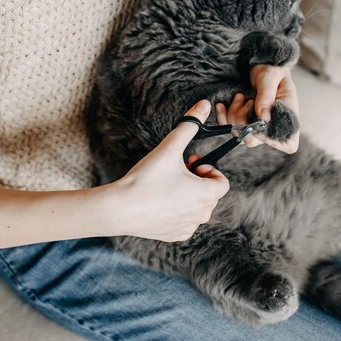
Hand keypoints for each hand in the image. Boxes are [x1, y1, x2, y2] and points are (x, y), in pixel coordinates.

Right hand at [104, 100, 229, 241]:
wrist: (119, 209)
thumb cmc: (145, 179)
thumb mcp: (169, 149)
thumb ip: (189, 125)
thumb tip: (204, 104)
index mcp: (207, 195)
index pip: (221, 181)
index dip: (207, 169)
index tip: (190, 163)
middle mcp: (202, 214)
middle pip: (209, 193)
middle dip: (197, 180)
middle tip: (176, 172)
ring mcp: (189, 227)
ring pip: (197, 208)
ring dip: (188, 196)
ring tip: (166, 186)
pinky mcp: (175, 236)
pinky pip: (185, 222)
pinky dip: (178, 212)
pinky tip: (160, 203)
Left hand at [216, 66, 299, 152]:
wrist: (263, 66)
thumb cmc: (272, 71)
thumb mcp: (270, 78)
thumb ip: (266, 96)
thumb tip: (263, 117)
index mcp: (289, 118)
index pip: (288, 144)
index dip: (272, 140)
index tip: (260, 121)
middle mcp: (273, 128)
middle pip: (255, 141)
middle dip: (243, 121)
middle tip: (247, 101)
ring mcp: (258, 128)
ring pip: (240, 136)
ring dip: (234, 116)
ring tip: (240, 97)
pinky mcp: (244, 125)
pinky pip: (230, 130)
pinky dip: (223, 118)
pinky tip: (222, 105)